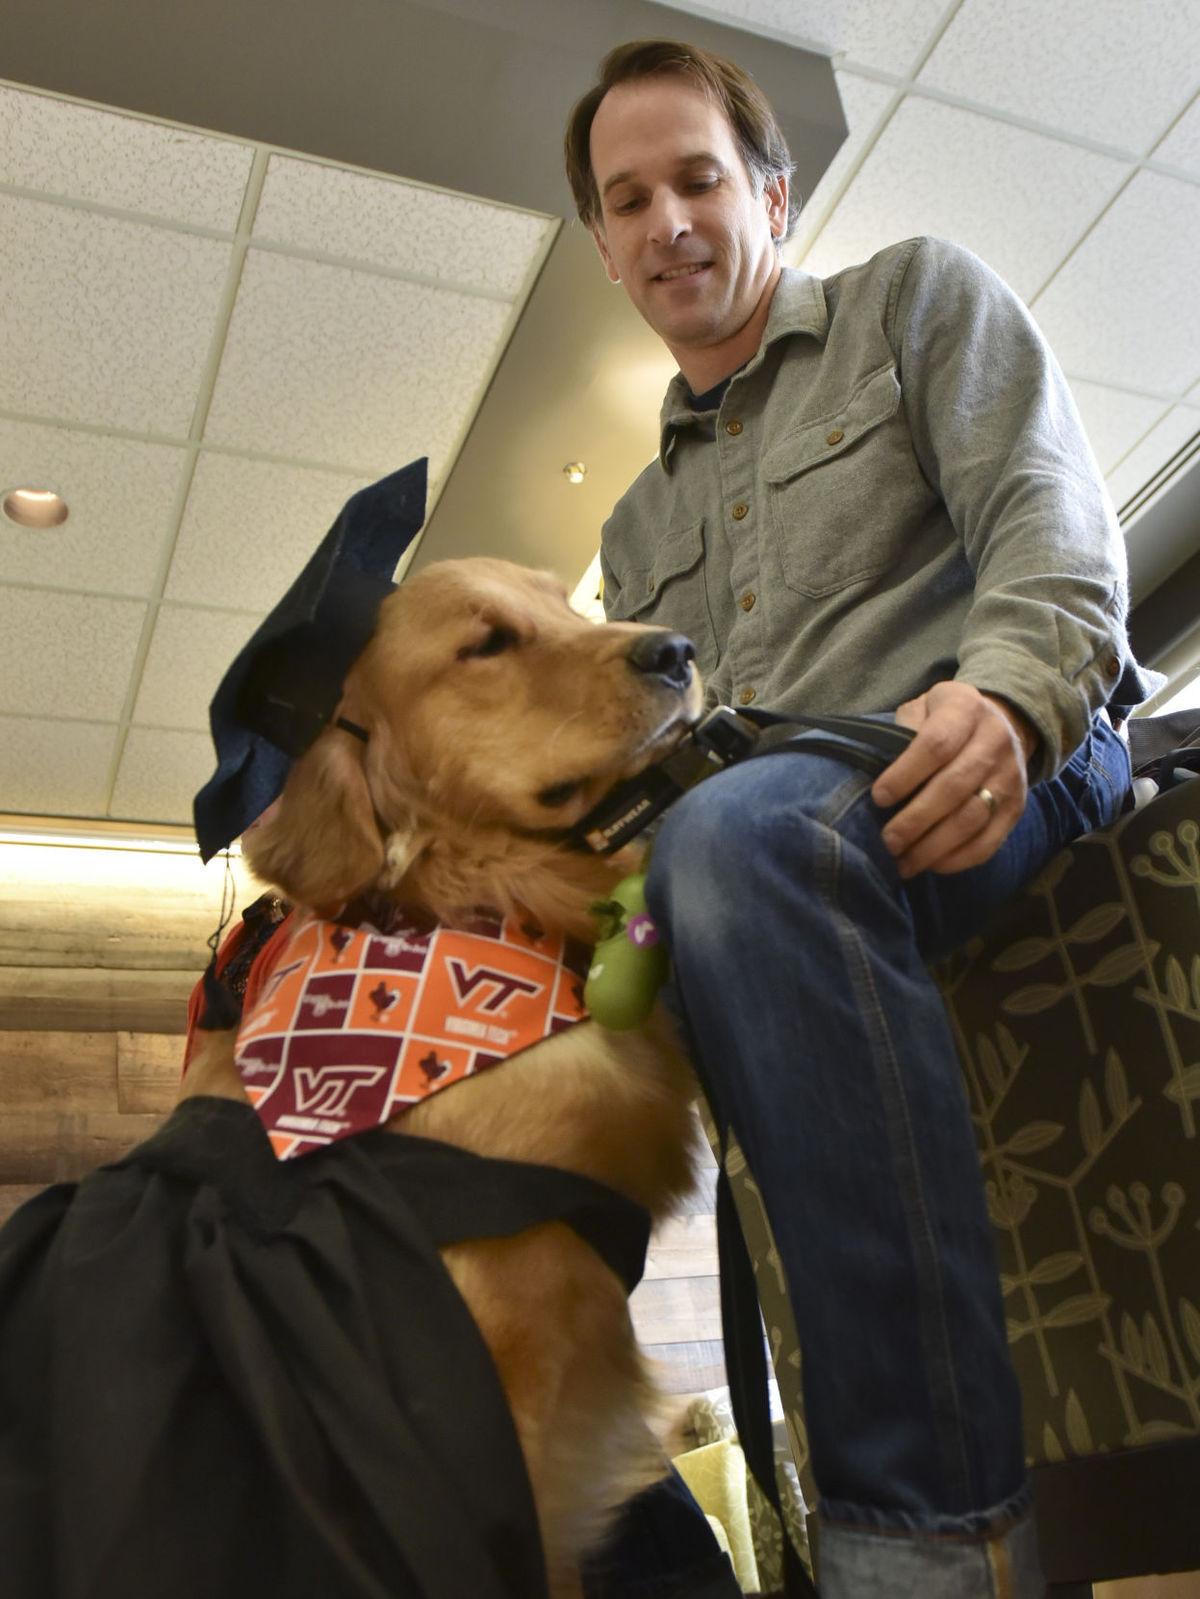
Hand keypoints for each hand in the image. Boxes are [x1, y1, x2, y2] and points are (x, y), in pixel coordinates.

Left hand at [870, 682, 1037, 877]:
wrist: (1001, 722)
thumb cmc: (943, 719)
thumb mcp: (922, 707)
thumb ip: (902, 730)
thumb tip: (876, 770)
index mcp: (966, 710)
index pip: (936, 745)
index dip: (905, 774)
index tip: (879, 798)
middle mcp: (995, 741)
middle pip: (954, 787)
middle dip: (916, 819)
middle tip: (888, 841)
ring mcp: (1010, 777)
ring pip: (972, 819)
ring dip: (934, 847)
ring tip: (904, 861)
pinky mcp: (1017, 808)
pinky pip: (989, 841)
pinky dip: (958, 859)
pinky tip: (931, 865)